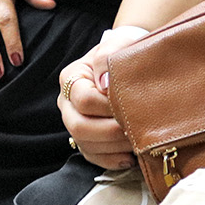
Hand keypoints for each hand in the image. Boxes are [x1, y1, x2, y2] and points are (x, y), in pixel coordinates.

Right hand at [58, 26, 149, 168]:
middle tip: (135, 129)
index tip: (131, 105)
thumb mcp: (117, 45)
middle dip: (110, 132)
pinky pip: (93, 156)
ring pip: (85, 144)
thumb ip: (108, 56)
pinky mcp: (86, 138)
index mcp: (71, 78)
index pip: (84, 100)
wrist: (127, 61)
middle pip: (79, 127)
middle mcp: (67, 102)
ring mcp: (74, 121)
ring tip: (137, 141)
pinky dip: (112, 160)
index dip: (108, 107)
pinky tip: (130, 156)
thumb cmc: (123, 51)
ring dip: (113, 147)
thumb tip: (104, 83)